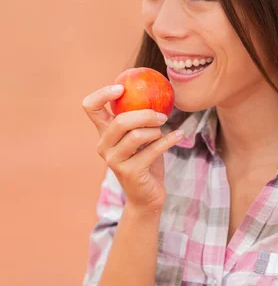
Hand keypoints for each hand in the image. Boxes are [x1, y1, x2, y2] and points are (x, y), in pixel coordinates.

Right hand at [81, 85, 183, 212]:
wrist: (146, 196)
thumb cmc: (144, 160)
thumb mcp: (139, 136)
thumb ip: (139, 118)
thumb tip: (155, 91)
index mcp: (104, 132)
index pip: (90, 107)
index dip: (102, 94)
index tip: (122, 88)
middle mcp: (104, 146)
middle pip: (120, 121)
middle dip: (145, 115)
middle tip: (162, 116)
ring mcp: (114, 161)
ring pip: (137, 136)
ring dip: (156, 131)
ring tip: (163, 132)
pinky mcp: (130, 172)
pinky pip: (152, 150)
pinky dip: (169, 140)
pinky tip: (179, 135)